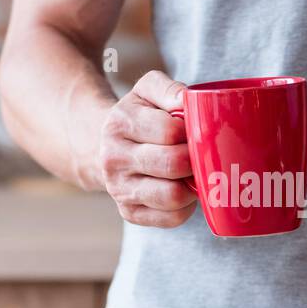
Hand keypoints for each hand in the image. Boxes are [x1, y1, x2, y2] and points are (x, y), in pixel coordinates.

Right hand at [97, 70, 196, 226]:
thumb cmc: (139, 116)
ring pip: (173, 196)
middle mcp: (114, 159)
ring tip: (192, 172)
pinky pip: (172, 218)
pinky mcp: (129, 213)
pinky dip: (186, 206)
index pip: (169, 131)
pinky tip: (183, 189)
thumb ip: (168, 89)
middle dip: (195, 159)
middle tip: (199, 153)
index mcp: (119, 124)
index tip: (194, 131)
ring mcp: (119, 189)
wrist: (107, 146)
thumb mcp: (147, 90)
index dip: (191, 131)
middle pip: (172, 165)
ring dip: (193, 185)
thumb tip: (186, 101)